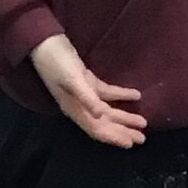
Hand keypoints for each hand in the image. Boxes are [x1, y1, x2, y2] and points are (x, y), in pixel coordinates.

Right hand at [28, 34, 146, 147]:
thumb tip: (100, 116)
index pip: (97, 129)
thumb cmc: (57, 62)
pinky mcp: (87, 81)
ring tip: (142, 122)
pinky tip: (135, 95)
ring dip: (124, 117)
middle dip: (123, 131)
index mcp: (76, 109)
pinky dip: (121, 95)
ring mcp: (85, 94)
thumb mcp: (73, 79)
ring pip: (107, 111)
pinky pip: (107, 93)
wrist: (45, 43)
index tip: (130, 144)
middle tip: (142, 138)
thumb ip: (87, 98)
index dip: (113, 137)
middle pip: (105, 124)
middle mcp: (81, 106)